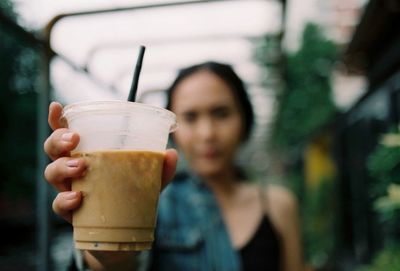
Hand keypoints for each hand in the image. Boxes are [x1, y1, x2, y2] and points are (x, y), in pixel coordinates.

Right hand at [43, 101, 177, 222]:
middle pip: (53, 149)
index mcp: (87, 154)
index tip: (56, 106)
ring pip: (51, 173)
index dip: (57, 119)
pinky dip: (65, 200)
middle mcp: (73, 169)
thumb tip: (171, 153)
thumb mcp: (149, 181)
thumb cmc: (131, 196)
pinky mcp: (70, 213)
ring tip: (81, 166)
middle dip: (58, 140)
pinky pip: (58, 205)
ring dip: (62, 167)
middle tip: (74, 139)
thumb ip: (160, 168)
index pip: (67, 133)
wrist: (124, 233)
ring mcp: (69, 190)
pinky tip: (78, 198)